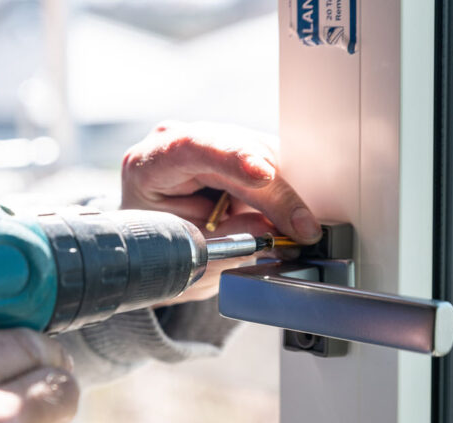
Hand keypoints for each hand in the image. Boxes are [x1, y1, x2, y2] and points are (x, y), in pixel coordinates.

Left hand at [121, 121, 319, 303]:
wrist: (157, 245)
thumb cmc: (163, 248)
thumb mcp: (187, 252)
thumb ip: (224, 242)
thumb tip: (269, 230)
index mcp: (149, 164)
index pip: (193, 148)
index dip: (232, 158)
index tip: (263, 176)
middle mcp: (178, 140)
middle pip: (239, 150)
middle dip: (277, 191)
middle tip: (303, 229)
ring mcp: (207, 141)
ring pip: (262, 153)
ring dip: (283, 193)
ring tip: (296, 229)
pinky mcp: (233, 149)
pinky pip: (269, 160)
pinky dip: (283, 191)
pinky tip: (291, 215)